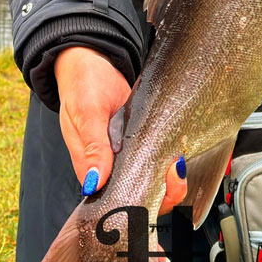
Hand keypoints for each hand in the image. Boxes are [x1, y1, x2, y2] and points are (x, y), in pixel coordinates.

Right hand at [55, 46, 185, 213]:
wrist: (93, 61)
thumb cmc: (82, 85)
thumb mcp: (87, 113)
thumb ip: (93, 146)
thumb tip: (94, 182)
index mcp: (90, 166)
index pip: (115, 199)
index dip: (138, 200)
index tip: (158, 185)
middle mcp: (109, 165)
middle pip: (139, 194)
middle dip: (163, 191)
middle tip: (174, 169)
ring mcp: (126, 154)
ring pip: (152, 179)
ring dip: (169, 176)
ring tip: (178, 161)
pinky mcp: (140, 141)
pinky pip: (156, 158)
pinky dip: (170, 158)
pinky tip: (179, 154)